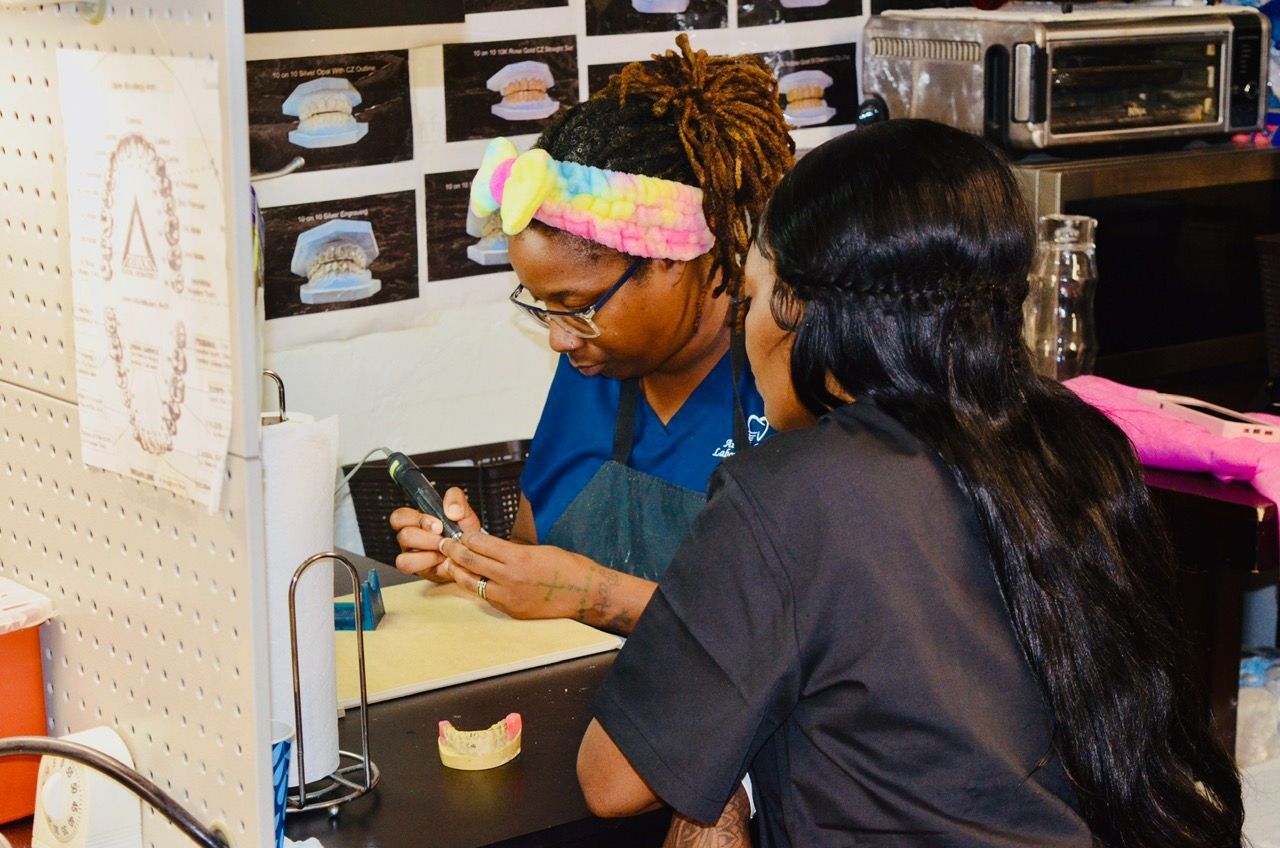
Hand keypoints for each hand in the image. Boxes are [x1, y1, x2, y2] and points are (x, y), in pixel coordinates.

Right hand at [389, 487, 481, 582]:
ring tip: (444, 551)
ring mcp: (413, 555)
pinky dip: (427, 564)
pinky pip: (410, 568)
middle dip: (427, 538)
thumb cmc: (465, 533)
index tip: (438, 524)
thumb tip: (451, 510)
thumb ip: (456, 499)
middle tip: (444, 538)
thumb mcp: (464, 511)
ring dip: (427, 553)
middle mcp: (411, 538)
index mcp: (417, 521)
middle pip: (403, 535)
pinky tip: (442, 561)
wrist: (475, 554)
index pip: (400, 516)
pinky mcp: (418, 569)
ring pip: (403, 556)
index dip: (417, 519)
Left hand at [438, 532, 653, 632]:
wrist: (586, 594)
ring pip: (471, 583)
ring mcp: (508, 597)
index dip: (465, 537)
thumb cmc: (568, 567)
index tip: (458, 533)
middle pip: (470, 562)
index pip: (480, 543)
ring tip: (452, 563)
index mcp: (518, 557)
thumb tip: (489, 548)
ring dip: (459, 571)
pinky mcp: (511, 611)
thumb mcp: (539, 549)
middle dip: (453, 551)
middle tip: (445, 544)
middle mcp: (509, 578)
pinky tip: (473, 580)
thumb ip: (512, 550)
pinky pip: (486, 597)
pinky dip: (477, 586)